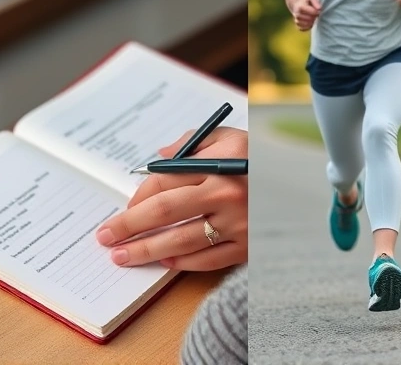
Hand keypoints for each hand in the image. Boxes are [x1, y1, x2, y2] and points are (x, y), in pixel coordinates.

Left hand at [96, 127, 247, 270]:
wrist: (295, 184)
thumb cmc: (255, 158)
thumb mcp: (228, 137)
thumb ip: (189, 143)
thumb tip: (154, 158)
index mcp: (219, 164)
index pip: (164, 181)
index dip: (136, 197)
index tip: (121, 209)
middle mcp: (226, 194)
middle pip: (165, 213)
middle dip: (129, 226)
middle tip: (105, 237)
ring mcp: (237, 224)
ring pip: (182, 241)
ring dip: (147, 251)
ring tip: (123, 257)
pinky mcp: (247, 246)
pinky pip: (209, 260)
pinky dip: (183, 264)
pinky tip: (165, 263)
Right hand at [289, 0, 320, 31]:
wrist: (296, 4)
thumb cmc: (306, 0)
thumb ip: (316, 1)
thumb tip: (320, 9)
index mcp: (300, 6)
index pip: (312, 12)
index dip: (317, 12)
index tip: (319, 10)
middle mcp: (297, 14)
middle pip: (309, 19)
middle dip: (315, 17)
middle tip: (317, 14)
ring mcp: (296, 20)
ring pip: (307, 24)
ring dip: (312, 22)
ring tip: (313, 17)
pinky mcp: (297, 26)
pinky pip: (303, 29)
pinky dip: (308, 27)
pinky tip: (310, 22)